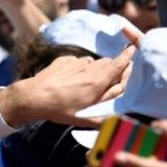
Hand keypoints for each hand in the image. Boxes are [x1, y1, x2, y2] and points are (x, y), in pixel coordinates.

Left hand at [0, 46, 135, 127]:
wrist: (34, 97)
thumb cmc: (60, 109)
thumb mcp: (86, 115)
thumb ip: (107, 106)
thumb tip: (120, 97)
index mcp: (98, 80)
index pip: (120, 63)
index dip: (128, 58)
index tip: (133, 51)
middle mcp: (89, 68)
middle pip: (107, 63)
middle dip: (109, 70)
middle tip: (102, 84)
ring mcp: (76, 62)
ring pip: (92, 62)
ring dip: (92, 70)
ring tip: (81, 85)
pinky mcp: (64, 60)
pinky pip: (76, 62)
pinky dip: (76, 69)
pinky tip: (67, 81)